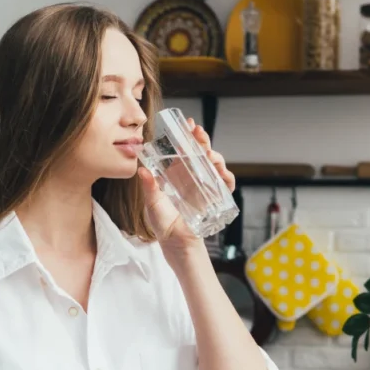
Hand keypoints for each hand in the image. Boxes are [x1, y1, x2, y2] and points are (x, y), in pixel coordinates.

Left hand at [137, 117, 234, 253]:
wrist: (177, 244)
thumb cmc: (163, 225)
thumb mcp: (152, 203)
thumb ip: (149, 187)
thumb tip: (142, 170)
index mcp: (177, 174)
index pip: (184, 150)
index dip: (187, 137)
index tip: (187, 125)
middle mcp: (193, 177)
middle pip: (201, 153)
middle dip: (202, 140)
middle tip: (198, 132)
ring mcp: (205, 187)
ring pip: (215, 165)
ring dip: (215, 156)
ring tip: (209, 155)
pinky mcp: (216, 199)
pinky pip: (226, 184)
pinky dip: (227, 177)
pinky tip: (222, 173)